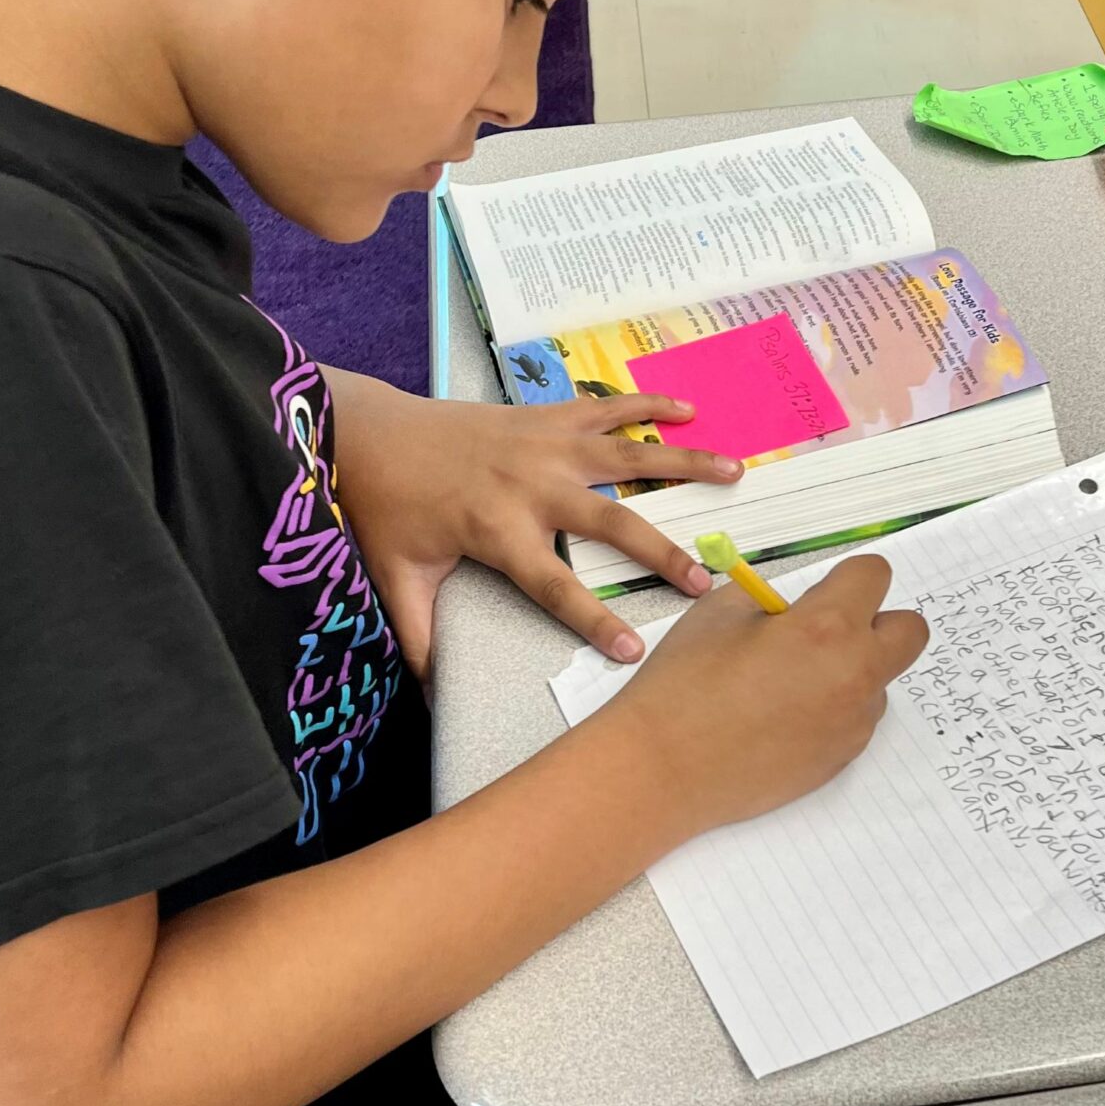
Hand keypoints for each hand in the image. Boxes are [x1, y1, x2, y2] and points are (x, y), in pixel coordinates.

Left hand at [323, 371, 744, 674]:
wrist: (368, 430)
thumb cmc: (385, 507)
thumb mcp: (397, 577)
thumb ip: (418, 637)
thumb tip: (429, 699)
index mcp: (498, 531)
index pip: (555, 587)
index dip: (594, 621)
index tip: (634, 651)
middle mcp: (531, 485)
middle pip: (610, 522)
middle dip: (660, 552)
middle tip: (705, 580)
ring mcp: (543, 445)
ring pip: (626, 455)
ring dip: (682, 463)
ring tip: (736, 473)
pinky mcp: (543, 418)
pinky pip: (605, 409)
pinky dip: (647, 406)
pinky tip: (688, 410)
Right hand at [608, 557, 929, 838]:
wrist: (663, 767)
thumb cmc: (684, 684)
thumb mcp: (721, 611)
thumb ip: (773, 602)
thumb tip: (794, 611)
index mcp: (827, 627)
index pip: (874, 576)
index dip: (846, 577)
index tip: (821, 590)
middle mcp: (855, 675)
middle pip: (911, 631)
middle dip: (878, 621)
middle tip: (827, 630)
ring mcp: (853, 723)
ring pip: (880, 679)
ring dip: (852, 669)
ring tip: (787, 683)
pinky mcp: (841, 759)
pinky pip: (855, 718)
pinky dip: (833, 708)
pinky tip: (781, 717)